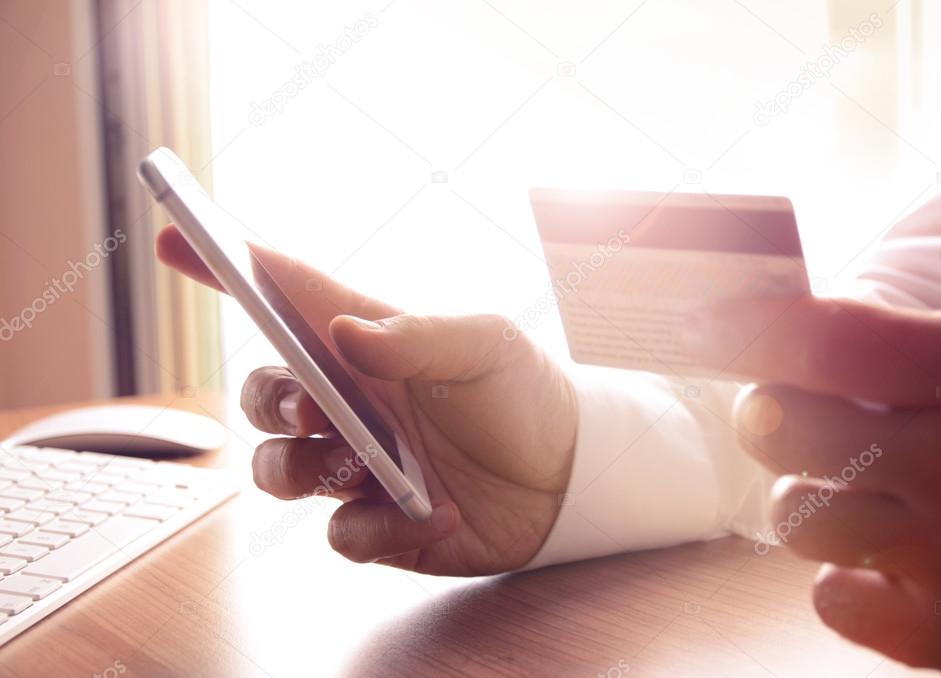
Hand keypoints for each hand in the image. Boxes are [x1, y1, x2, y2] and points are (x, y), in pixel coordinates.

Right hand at [155, 226, 576, 574]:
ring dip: (305, 471)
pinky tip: (431, 515)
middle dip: (270, 400)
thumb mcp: (486, 347)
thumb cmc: (522, 393)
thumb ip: (418, 336)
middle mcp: (349, 403)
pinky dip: (376, 530)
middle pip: (260, 395)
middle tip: (316, 406)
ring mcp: (356, 465)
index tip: (174, 238)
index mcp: (368, 345)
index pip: (284, 297)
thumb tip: (344, 337)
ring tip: (369, 466)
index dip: (223, 267)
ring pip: (276, 470)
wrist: (567, 479)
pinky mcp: (376, 523)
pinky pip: (338, 535)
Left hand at [693, 295, 940, 673]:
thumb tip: (746, 327)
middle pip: (778, 426)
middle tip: (798, 418)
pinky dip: (847, 578)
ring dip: (810, 500)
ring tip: (869, 496)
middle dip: (769, 415)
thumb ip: (874, 346)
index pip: (829, 345)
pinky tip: (894, 560)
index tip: (699, 326)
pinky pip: (827, 595)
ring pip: (792, 514)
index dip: (746, 330)